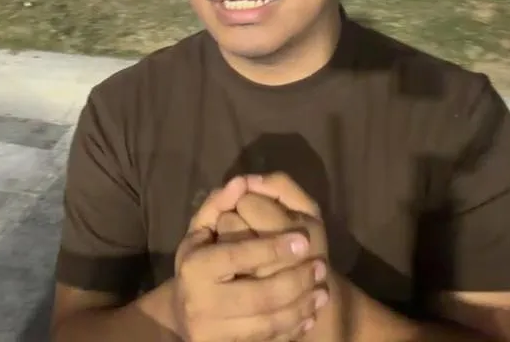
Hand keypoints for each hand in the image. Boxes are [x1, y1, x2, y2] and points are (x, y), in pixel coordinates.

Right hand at [173, 178, 330, 341]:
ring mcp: (211, 332)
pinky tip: (309, 315)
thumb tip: (241, 182)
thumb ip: (221, 203)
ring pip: (268, 324)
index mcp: (194, 266)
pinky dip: (292, 330)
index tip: (304, 239)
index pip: (238, 255)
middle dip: (296, 282)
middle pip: (260, 295)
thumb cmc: (201, 260)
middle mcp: (198, 302)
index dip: (273, 247)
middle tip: (321, 267)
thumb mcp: (203, 228)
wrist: (186, 312)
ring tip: (322, 292)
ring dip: (301, 308)